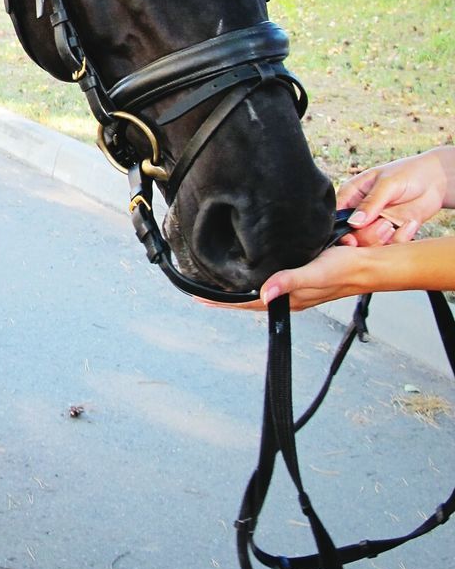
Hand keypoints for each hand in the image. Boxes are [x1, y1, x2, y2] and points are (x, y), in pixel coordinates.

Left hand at [198, 246, 371, 312]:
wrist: (368, 264)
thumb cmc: (344, 268)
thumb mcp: (315, 272)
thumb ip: (290, 282)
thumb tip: (263, 294)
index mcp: (289, 299)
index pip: (247, 303)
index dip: (223, 302)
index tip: (199, 299)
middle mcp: (288, 297)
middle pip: (248, 300)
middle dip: (225, 298)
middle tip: (200, 293)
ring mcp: (294, 289)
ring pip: (258, 292)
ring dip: (238, 291)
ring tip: (217, 286)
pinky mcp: (300, 278)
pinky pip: (270, 282)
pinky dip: (254, 281)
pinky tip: (249, 274)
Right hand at [336, 149, 450, 244]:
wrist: (436, 181)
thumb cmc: (407, 173)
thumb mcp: (387, 183)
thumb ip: (370, 203)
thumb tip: (353, 222)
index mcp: (351, 196)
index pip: (336, 216)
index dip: (340, 230)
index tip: (351, 239)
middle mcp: (361, 213)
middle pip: (352, 236)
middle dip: (366, 236)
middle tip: (384, 225)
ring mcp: (376, 224)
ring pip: (369, 245)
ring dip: (383, 238)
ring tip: (394, 224)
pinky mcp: (393, 234)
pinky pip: (391, 247)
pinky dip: (401, 239)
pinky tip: (410, 225)